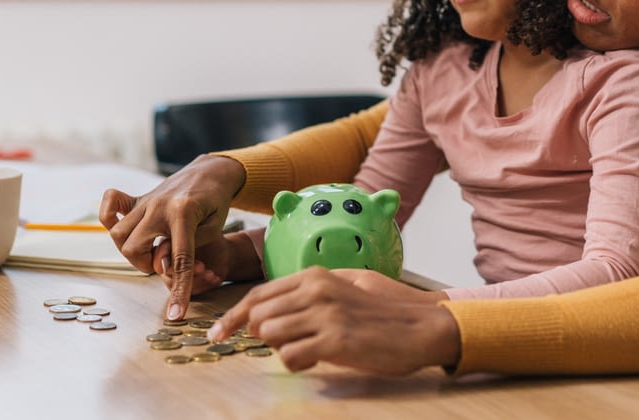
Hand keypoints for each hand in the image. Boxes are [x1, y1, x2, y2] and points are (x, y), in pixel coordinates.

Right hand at [99, 154, 245, 319]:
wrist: (211, 171)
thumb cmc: (217, 202)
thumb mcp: (215, 227)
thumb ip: (190, 247)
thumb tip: (161, 263)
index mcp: (183, 213)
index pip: (179, 260)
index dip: (179, 290)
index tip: (175, 315)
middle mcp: (159, 206)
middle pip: (133, 248)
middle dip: (144, 265)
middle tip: (160, 263)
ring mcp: (146, 200)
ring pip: (118, 233)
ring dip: (130, 250)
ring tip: (148, 251)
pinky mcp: (139, 197)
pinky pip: (110, 202)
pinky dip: (108, 215)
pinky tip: (123, 228)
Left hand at [208, 266, 459, 373]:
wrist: (421, 326)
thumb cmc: (384, 310)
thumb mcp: (344, 287)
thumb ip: (307, 294)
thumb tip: (269, 312)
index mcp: (315, 275)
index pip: (258, 295)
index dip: (232, 316)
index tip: (217, 333)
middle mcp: (316, 290)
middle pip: (257, 316)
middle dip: (260, 337)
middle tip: (289, 344)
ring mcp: (325, 314)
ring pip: (269, 335)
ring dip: (281, 349)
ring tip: (309, 350)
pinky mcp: (335, 341)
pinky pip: (290, 357)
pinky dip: (296, 363)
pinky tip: (318, 359)